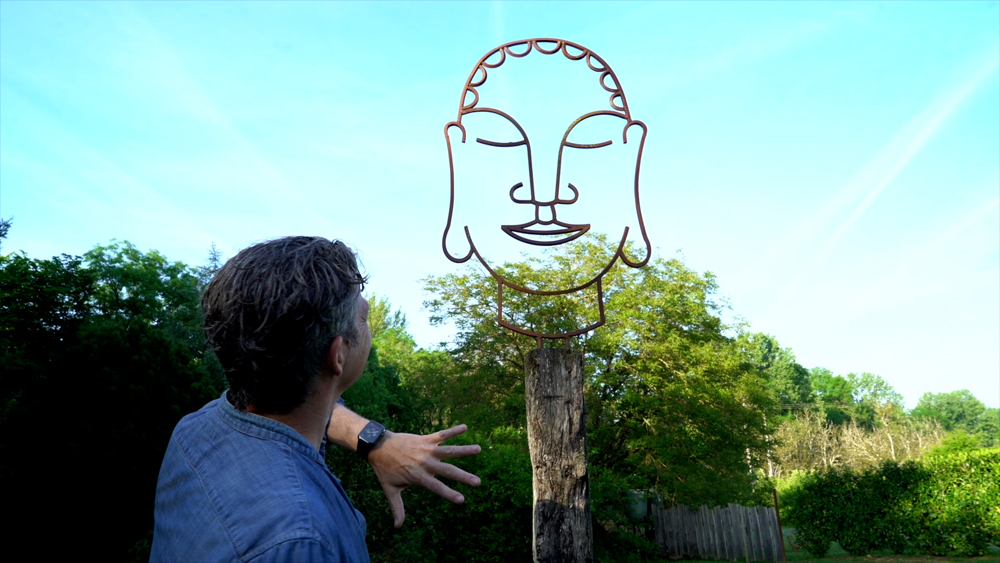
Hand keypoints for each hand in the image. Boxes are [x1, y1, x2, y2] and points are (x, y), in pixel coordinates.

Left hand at [366, 425, 481, 527]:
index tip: (462, 499)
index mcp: (418, 477)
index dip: (449, 493)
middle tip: (478, 482)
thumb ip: (397, 508)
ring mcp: (426, 450)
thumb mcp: (390, 490)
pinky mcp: (425, 439)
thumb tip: (397, 526)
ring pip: (448, 450)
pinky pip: (441, 434)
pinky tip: (465, 427)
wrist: (378, 446)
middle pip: (447, 470)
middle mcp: (425, 463)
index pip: (436, 487)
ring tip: (479, 449)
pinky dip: (453, 431)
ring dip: (464, 450)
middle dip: (463, 476)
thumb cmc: (384, 469)